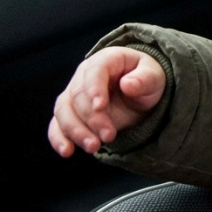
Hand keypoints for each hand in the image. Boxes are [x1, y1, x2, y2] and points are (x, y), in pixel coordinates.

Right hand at [48, 46, 165, 157]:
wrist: (140, 93)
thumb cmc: (146, 79)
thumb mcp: (154, 77)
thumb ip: (144, 79)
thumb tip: (128, 85)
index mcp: (106, 60)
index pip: (94, 71)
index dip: (94, 89)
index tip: (101, 107)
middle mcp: (84, 75)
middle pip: (78, 96)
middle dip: (92, 119)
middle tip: (108, 136)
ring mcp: (73, 94)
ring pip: (64, 111)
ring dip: (75, 131)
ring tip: (93, 147)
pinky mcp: (70, 114)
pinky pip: (57, 125)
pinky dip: (58, 138)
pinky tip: (67, 151)